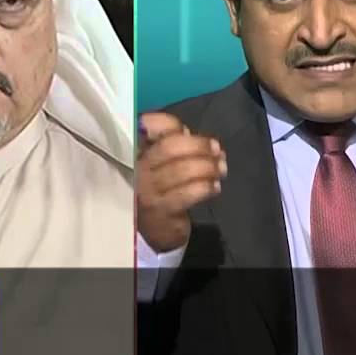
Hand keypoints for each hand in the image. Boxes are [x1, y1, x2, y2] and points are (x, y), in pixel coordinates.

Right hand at [135, 112, 225, 252]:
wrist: (155, 230)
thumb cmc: (159, 189)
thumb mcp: (160, 164)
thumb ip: (171, 143)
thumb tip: (188, 133)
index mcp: (134, 151)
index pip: (147, 126)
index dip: (169, 124)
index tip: (188, 131)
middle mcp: (135, 169)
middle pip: (169, 147)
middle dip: (199, 146)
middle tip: (217, 150)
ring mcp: (145, 191)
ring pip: (181, 170)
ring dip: (208, 167)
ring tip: (221, 168)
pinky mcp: (160, 212)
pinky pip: (187, 194)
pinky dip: (205, 187)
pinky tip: (215, 186)